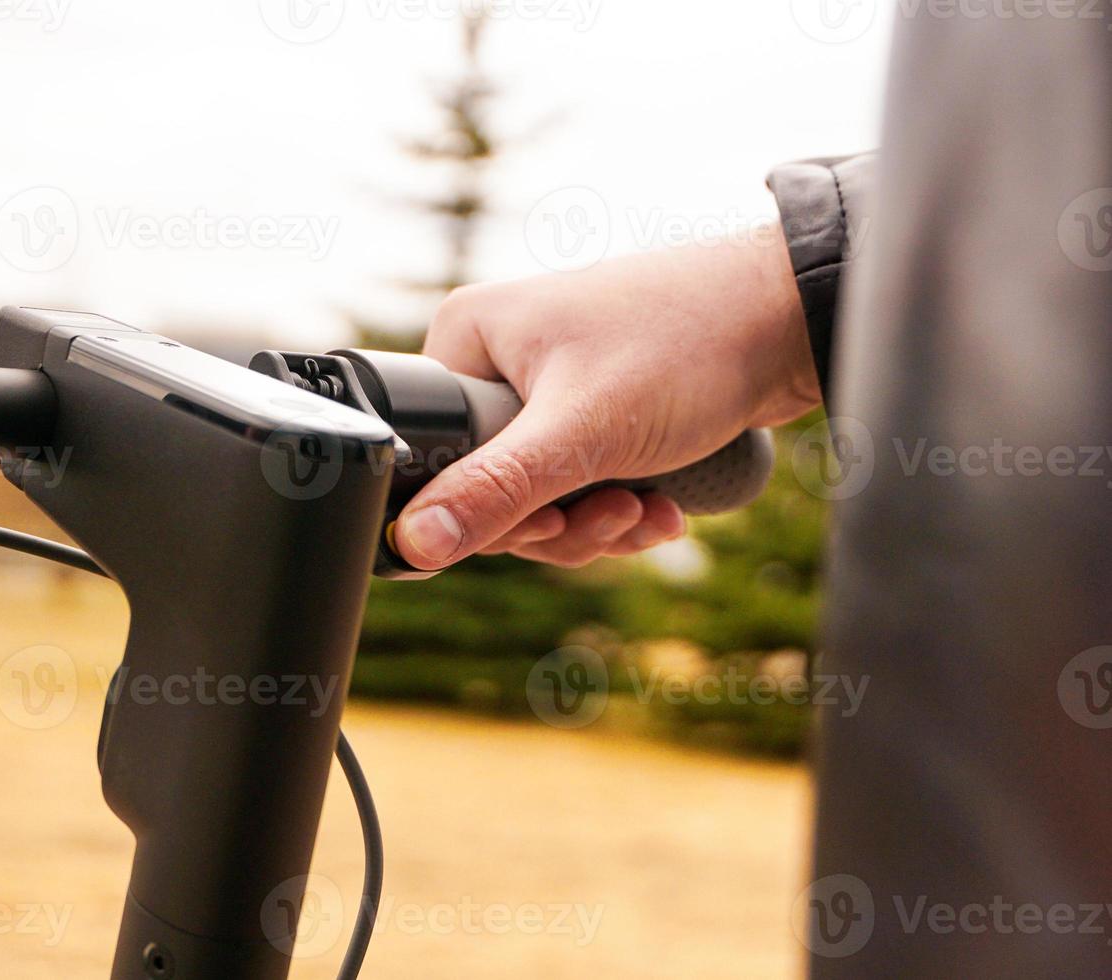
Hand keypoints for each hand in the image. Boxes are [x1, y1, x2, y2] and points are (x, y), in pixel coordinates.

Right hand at [393, 234, 820, 569]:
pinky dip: (620, 509)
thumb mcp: (581, 431)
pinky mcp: (596, 410)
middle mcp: (499, 358)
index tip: (549, 520)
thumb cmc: (689, 343)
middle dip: (558, 523)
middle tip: (614, 513)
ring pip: (541, 498)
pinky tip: (663, 507)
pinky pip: (582, 486)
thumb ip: (494, 491)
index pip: (435, 458)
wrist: (794, 317)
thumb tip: (412, 543)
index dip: (485, 509)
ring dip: (597, 524)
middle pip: (489, 488)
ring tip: (649, 509)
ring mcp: (549, 385)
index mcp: (467, 339)